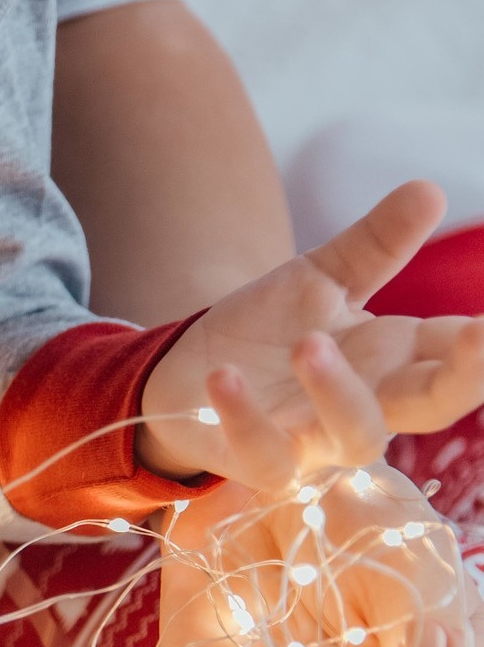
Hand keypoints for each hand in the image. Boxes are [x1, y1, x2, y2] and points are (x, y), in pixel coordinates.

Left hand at [141, 181, 483, 487]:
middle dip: (465, 376)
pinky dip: (244, 418)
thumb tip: (430, 188)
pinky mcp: (258, 458)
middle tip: (478, 335)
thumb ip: (375, 243)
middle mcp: (369, 403)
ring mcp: (316, 437)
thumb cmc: (272, 329)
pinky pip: (263, 453)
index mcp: (396, 357)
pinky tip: (224, 377)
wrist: (191, 371)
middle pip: (435, 403)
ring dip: (338, 392)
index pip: (459, 350)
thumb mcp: (322, 277)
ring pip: (356, 435)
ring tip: (309, 344)